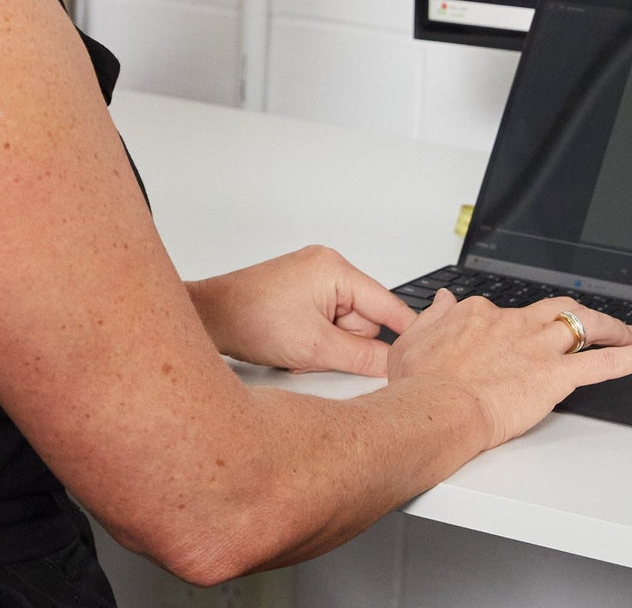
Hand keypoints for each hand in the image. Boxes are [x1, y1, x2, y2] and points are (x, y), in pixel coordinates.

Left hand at [187, 246, 414, 377]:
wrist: (210, 317)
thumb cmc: (250, 320)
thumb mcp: (316, 347)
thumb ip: (363, 357)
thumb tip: (394, 366)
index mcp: (335, 268)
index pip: (387, 305)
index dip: (404, 334)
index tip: (421, 357)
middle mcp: (326, 265)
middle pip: (364, 320)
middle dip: (344, 344)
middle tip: (315, 351)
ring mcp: (312, 276)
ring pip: (344, 325)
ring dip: (327, 345)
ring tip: (297, 346)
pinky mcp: (301, 290)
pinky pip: (326, 321)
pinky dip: (315, 338)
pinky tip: (292, 342)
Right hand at [387, 289, 631, 450]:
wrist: (436, 408)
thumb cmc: (421, 385)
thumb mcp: (413, 341)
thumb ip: (432, 317)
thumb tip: (442, 301)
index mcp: (478, 314)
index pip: (504, 313)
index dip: (514, 328)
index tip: (514, 339)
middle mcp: (511, 323)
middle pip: (554, 309)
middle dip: (576, 313)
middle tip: (592, 323)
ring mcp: (536, 347)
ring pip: (582, 325)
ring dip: (608, 327)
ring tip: (627, 332)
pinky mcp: (555, 375)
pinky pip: (605, 364)